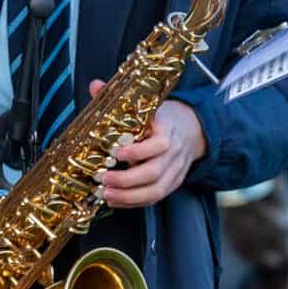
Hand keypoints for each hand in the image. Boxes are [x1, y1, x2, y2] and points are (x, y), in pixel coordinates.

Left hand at [101, 86, 205, 207]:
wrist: (192, 130)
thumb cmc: (163, 118)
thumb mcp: (147, 105)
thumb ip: (119, 98)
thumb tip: (95, 86)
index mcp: (168, 130)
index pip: (159, 143)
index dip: (138, 151)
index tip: (117, 152)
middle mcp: (174, 152)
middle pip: (155, 172)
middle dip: (127, 179)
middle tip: (104, 178)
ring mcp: (175, 170)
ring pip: (156, 190)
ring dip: (129, 196)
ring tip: (107, 194)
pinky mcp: (173, 183)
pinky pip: (155, 198)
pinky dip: (135, 202)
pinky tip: (117, 200)